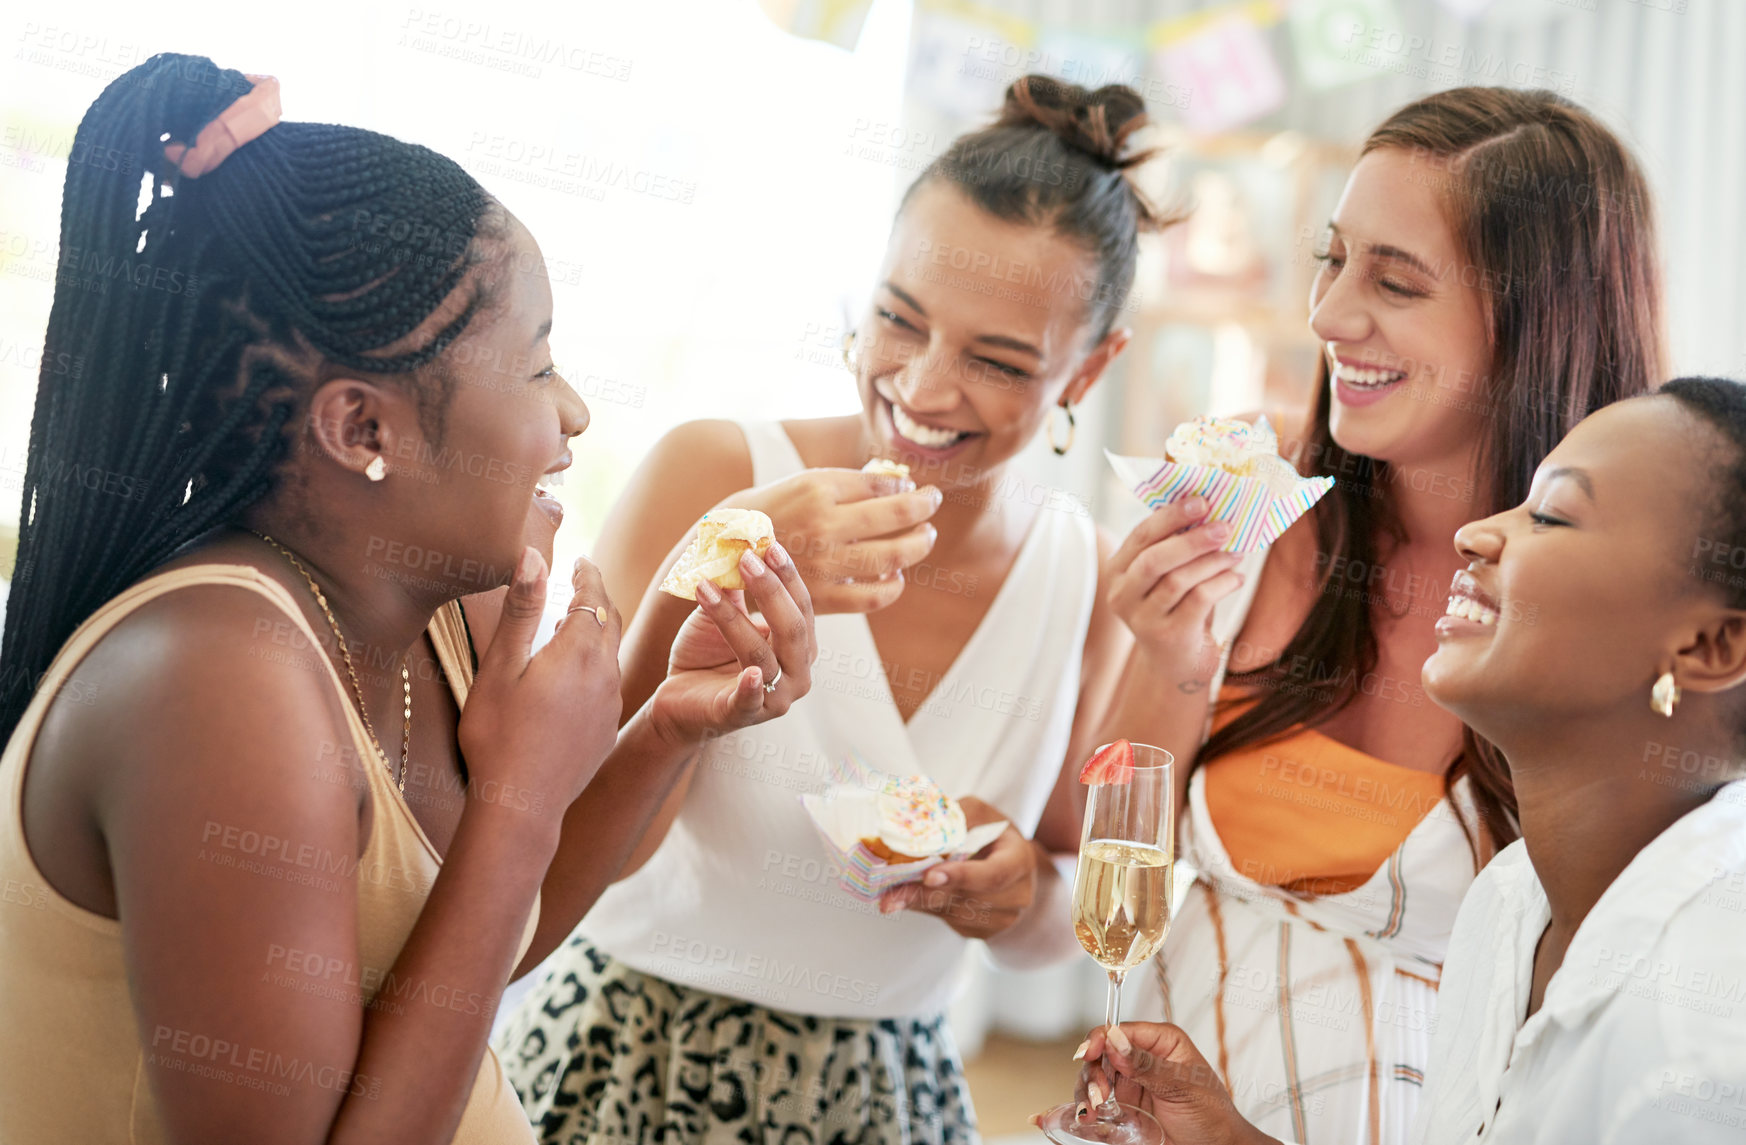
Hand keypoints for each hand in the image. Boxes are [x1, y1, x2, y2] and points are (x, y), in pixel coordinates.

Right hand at [458, 549, 622, 833]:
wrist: (521, 804)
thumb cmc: (500, 734)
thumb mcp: (501, 666)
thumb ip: (521, 609)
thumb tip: (533, 555)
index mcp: (580, 651)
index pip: (593, 596)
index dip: (587, 574)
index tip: (580, 561)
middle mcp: (605, 674)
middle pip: (609, 621)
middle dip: (597, 598)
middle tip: (582, 583)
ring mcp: (610, 705)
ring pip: (611, 655)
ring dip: (598, 633)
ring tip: (577, 624)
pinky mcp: (606, 730)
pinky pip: (608, 686)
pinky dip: (597, 667)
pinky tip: (578, 677)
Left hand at [647, 539, 816, 745]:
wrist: (677, 700)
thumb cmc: (706, 656)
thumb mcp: (722, 616)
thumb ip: (734, 588)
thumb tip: (736, 544)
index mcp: (800, 647)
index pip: (802, 607)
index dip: (787, 576)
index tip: (768, 545)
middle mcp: (797, 674)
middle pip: (791, 629)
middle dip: (770, 591)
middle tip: (747, 559)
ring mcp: (775, 698)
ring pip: (760, 654)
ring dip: (733, 619)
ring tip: (705, 587)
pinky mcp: (744, 715)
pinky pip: (752, 700)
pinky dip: (753, 687)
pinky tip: (752, 674)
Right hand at [716, 469, 942, 613]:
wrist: (722, 552)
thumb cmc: (769, 512)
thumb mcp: (803, 482)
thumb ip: (849, 484)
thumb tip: (899, 485)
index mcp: (818, 489)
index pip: (883, 485)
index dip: (908, 487)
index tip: (916, 489)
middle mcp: (825, 525)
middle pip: (897, 516)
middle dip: (924, 510)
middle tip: (932, 506)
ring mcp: (825, 563)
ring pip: (894, 555)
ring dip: (919, 545)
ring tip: (925, 538)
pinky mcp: (822, 596)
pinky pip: (874, 596)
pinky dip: (893, 585)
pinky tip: (895, 575)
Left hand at [878, 796, 1037, 938]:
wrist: (1014, 871)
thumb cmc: (993, 836)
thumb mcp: (982, 815)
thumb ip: (957, 818)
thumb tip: (916, 826)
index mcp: (1019, 860)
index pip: (993, 873)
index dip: (961, 876)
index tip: (929, 875)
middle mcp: (1016, 894)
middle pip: (967, 899)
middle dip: (924, 896)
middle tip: (890, 897)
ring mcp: (1001, 919)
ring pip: (952, 913)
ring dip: (918, 903)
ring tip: (888, 896)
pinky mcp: (983, 931)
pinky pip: (948, 920)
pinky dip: (924, 908)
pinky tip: (907, 897)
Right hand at [1036, 1023, 1276, 1144]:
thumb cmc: (1211, 1114)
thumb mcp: (1182, 1087)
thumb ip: (1147, 1065)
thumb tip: (1115, 1040)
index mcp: (1161, 1042)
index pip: (1121, 1031)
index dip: (1101, 1039)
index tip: (1088, 1054)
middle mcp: (1142, 1059)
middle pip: (1102, 1054)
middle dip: (1093, 1073)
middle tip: (1097, 1096)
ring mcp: (1132, 1084)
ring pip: (1096, 1078)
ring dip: (1088, 1092)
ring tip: (1092, 1111)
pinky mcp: (1125, 1107)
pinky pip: (1099, 1103)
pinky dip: (1089, 1110)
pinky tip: (1086, 1118)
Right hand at [1106, 497, 1245, 690]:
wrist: (1176, 662)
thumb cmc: (1175, 607)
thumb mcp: (1165, 576)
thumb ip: (1174, 547)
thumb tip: (1207, 508)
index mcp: (1117, 571)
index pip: (1140, 536)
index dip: (1171, 516)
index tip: (1202, 501)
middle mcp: (1122, 596)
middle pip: (1154, 560)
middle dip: (1192, 540)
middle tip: (1224, 526)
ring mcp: (1142, 619)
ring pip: (1178, 580)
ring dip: (1212, 561)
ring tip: (1236, 552)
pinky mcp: (1168, 636)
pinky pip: (1198, 600)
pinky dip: (1221, 584)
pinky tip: (1236, 577)